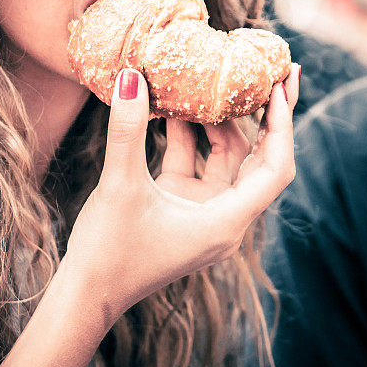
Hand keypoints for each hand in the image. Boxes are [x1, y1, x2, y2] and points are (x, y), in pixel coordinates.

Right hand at [64, 64, 299, 326]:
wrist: (85, 294)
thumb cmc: (108, 251)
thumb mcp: (120, 185)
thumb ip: (128, 130)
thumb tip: (130, 76)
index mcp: (225, 221)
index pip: (274, 168)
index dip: (281, 125)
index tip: (278, 85)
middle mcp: (224, 216)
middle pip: (259, 159)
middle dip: (264, 117)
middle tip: (270, 72)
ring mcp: (203, 210)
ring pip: (224, 156)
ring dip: (216, 121)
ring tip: (207, 81)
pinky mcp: (181, 204)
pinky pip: (195, 161)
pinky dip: (187, 135)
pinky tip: (171, 106)